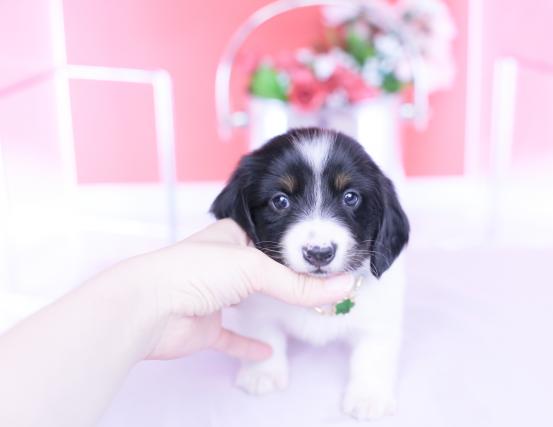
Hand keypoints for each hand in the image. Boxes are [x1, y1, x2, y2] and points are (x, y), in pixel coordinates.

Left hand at [104, 219, 353, 360]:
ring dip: (272, 308)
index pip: (274, 240)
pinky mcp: (205, 328)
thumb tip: (342, 287)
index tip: (329, 261)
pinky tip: (268, 349)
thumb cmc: (195, 272)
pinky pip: (232, 337)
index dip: (300, 249)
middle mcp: (223, 264)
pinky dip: (249, 344)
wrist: (147, 308)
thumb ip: (299, 285)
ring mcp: (214, 296)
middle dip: (291, 281)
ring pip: (249, 303)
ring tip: (306, 312)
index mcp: (232, 236)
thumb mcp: (255, 269)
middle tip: (324, 289)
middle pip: (264, 273)